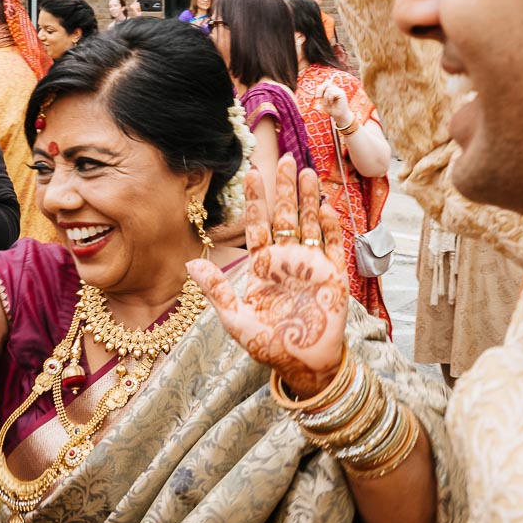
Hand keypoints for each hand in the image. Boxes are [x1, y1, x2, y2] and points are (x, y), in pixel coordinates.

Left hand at [189, 154, 347, 396]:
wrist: (303, 364)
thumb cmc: (269, 346)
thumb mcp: (236, 320)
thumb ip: (217, 290)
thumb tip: (189, 264)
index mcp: (263, 265)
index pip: (258, 224)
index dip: (256, 199)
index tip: (252, 172)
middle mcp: (287, 259)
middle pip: (286, 215)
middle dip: (285, 188)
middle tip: (285, 157)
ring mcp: (311, 265)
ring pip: (310, 223)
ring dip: (309, 198)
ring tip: (306, 171)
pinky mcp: (333, 275)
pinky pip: (333, 245)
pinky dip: (331, 226)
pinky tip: (326, 207)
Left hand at [319, 82, 354, 127]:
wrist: (339, 116)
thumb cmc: (332, 110)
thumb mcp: (324, 102)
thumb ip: (322, 95)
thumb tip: (318, 88)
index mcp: (333, 90)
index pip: (325, 83)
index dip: (320, 88)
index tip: (317, 96)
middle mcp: (336, 89)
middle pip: (327, 83)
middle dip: (320, 89)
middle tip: (318, 97)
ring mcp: (339, 91)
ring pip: (328, 89)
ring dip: (325, 97)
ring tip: (327, 104)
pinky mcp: (342, 94)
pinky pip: (332, 93)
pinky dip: (329, 98)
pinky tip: (331, 103)